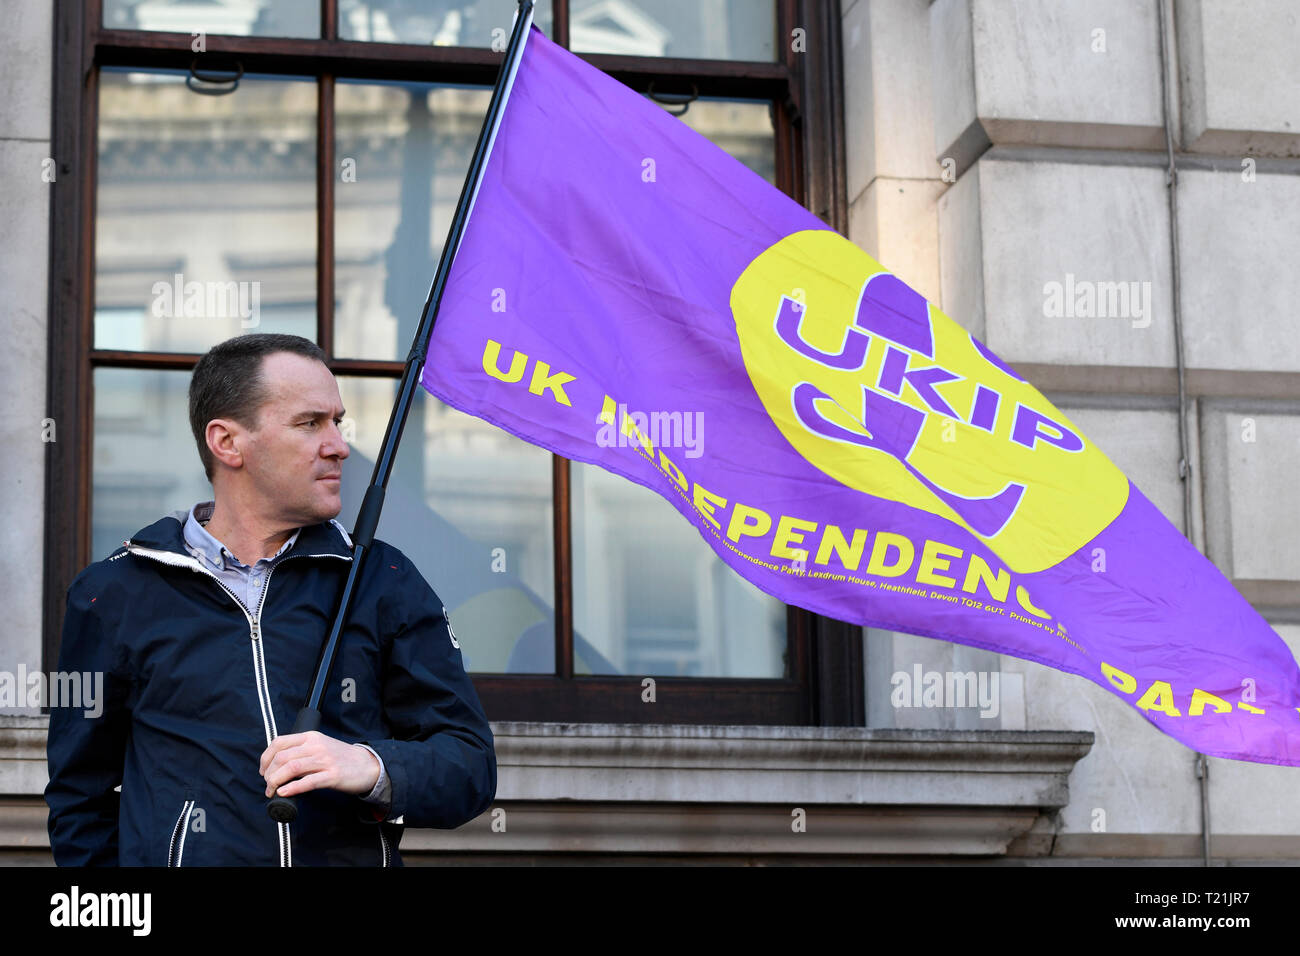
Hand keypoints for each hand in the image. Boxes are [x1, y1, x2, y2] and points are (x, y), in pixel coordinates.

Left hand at [259, 732, 380, 798]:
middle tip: (268, 785)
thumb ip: (301, 750)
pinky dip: (292, 788)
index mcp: (311, 737)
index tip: (263, 771)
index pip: (279, 742)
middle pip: (282, 757)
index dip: (265, 758)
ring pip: (291, 768)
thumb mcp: (320, 746)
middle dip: (269, 774)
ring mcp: (325, 760)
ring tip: (272, 791)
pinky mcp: (332, 776)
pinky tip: (284, 792)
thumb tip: (276, 764)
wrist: (367, 765)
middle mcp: (316, 746)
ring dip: (276, 782)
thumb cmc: (341, 758)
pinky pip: (308, 781)